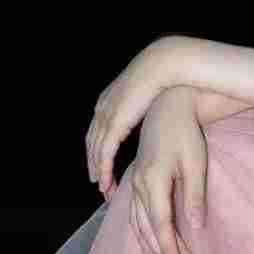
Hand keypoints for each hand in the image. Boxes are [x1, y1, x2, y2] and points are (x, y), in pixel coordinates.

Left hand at [85, 37, 181, 198]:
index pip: (97, 129)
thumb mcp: (145, 89)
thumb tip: (148, 108)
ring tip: (103, 187)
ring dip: (97, 171)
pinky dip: (103, 169)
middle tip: (98, 181)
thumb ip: (141, 101)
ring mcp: (106, 116)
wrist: (161, 66)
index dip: (98, 147)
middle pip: (92, 142)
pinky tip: (105, 181)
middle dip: (94, 162)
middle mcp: (102, 109)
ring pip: (95, 151)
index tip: (102, 162)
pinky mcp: (114, 123)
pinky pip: (104, 152)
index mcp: (107, 100)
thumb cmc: (161, 75)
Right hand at [130, 86, 206, 253]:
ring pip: (137, 222)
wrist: (166, 109)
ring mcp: (134, 182)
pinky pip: (133, 212)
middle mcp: (138, 185)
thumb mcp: (196, 164)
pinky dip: (140, 230)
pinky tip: (146, 240)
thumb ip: (195, 196)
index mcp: (153, 181)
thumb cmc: (186, 134)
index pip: (161, 224)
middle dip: (164, 252)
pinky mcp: (135, 178)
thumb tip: (197, 226)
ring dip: (151, 244)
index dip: (170, 249)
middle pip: (149, 228)